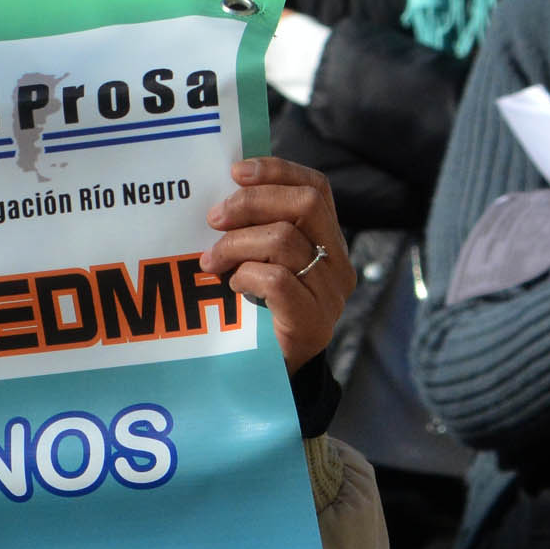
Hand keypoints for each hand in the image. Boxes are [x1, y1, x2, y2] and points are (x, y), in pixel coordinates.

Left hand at [202, 157, 350, 370]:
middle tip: (214, 218)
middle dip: (252, 202)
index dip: (277, 171)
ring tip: (212, 261)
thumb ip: (255, 227)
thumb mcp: (260, 259)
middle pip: (305, 204)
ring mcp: (329, 294)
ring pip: (284, 240)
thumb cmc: (258, 310)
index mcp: (327, 240)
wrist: (269, 377)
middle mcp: (337, 263)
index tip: (235, 171)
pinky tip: (232, 285)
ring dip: (236, 243)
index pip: (316, 187)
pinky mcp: (313, 324)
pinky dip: (246, 275)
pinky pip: (277, 280)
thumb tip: (222, 190)